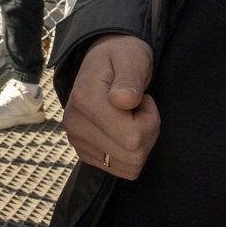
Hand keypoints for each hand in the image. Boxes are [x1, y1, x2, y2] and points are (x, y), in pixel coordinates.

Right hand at [62, 35, 159, 178]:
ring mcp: (77, 141)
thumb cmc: (122, 57)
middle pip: (134, 155)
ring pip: (130, 167)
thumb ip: (130, 78)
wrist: (102, 62)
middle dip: (148, 132)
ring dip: (142, 144)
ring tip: (132, 117)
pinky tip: (124, 129)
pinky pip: (122, 170)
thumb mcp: (132, 57)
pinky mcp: (84, 153)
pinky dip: (131, 153)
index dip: (150, 118)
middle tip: (140, 107)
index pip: (133, 136)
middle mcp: (74, 125)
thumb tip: (123, 101)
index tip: (141, 97)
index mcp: (85, 100)